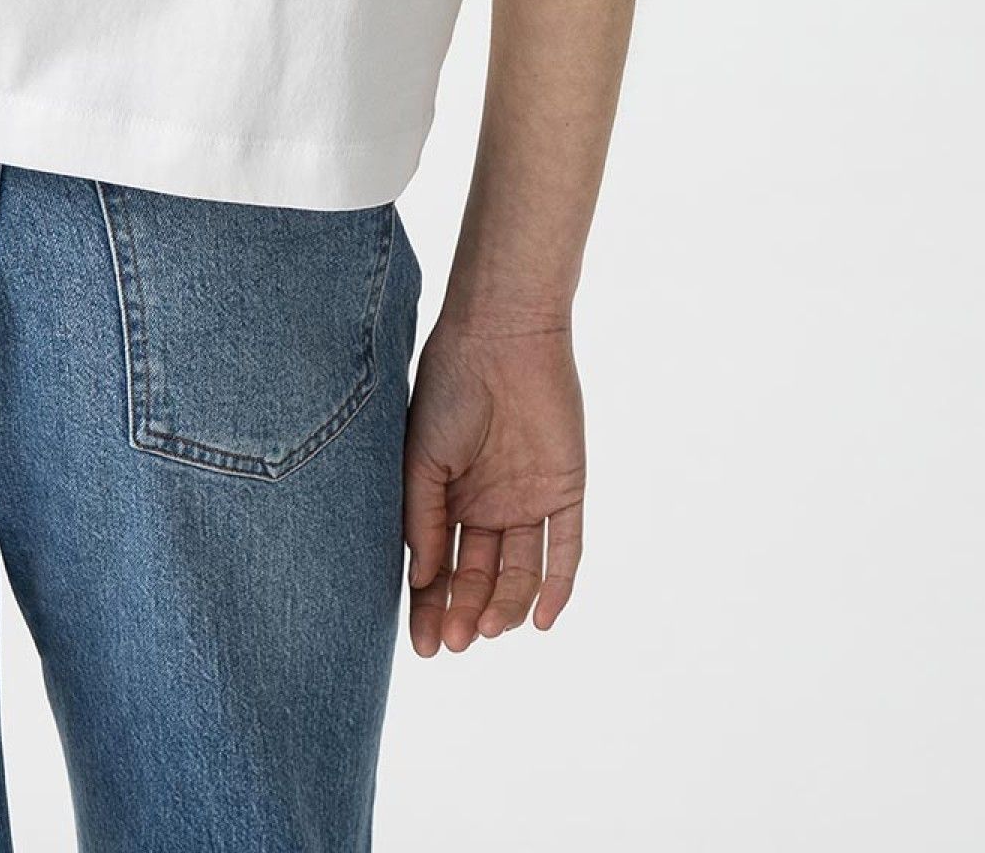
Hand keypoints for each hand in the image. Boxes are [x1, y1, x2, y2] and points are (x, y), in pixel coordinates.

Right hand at [401, 312, 584, 653]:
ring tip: (489, 629)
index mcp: (445, 496)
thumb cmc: (449, 387)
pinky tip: (540, 618)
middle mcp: (486, 504)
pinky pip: (566, 549)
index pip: (437, 566)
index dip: (429, 606)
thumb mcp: (419, 457)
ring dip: (504, 605)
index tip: (422, 648)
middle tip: (454, 643)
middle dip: (464, 612)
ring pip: (519, 571)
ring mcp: (527, 500)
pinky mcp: (566, 491)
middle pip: (477, 576)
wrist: (501, 336)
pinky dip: (557, 586)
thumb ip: (420, 518)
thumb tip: (420, 581)